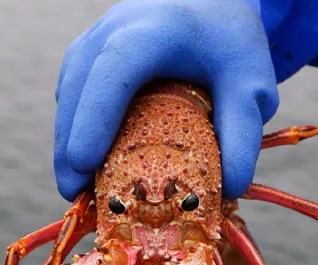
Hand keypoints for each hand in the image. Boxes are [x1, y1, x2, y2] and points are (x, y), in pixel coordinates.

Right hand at [53, 0, 279, 201]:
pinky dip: (74, 128)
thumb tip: (229, 188)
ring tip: (77, 189)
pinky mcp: (87, 54)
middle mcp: (114, 29)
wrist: (213, 5)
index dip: (95, 116)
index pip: (114, 70)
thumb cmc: (230, 45)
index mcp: (155, 31)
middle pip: (79, 87)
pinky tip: (87, 164)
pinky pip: (72, 93)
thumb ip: (242, 132)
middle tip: (73, 193)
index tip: (84, 162)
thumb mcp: (250, 84)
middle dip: (70, 143)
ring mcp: (94, 39)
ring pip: (69, 93)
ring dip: (67, 140)